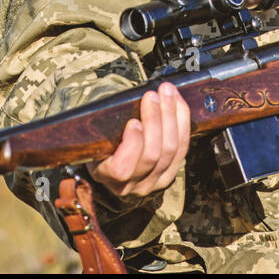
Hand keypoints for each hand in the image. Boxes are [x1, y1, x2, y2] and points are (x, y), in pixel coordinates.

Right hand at [86, 81, 189, 198]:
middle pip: (152, 155)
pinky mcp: (171, 173)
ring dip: (170, 116)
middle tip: (152, 96)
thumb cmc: (103, 142)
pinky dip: (182, 121)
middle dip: (154, 120)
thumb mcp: (96, 136)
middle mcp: (132, 185)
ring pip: (170, 150)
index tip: (134, 122)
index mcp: (106, 176)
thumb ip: (105, 126)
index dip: (131, 146)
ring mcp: (154, 182)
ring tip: (167, 93)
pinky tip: (178, 103)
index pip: (121, 169)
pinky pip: (182, 147)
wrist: (117, 159)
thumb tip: (120, 102)